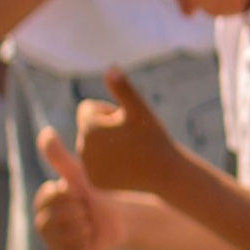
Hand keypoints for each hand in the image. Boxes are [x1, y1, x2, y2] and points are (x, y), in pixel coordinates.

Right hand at [32, 121, 106, 249]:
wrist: (117, 220)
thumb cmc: (96, 194)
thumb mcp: (79, 175)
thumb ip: (60, 157)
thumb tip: (45, 133)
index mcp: (41, 204)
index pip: (52, 197)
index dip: (72, 194)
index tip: (80, 195)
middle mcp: (41, 225)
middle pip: (58, 218)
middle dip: (80, 211)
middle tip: (87, 212)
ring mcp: (52, 245)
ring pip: (67, 234)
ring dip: (86, 226)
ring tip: (89, 223)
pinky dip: (89, 242)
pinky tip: (92, 238)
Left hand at [72, 68, 175, 196]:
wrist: (167, 174)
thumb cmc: (154, 138)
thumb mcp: (140, 109)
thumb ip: (122, 87)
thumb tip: (111, 67)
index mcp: (89, 127)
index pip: (88, 109)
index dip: (110, 112)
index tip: (127, 123)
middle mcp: (82, 148)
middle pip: (88, 127)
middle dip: (106, 129)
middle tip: (131, 140)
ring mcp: (88, 168)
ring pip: (92, 146)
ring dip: (107, 145)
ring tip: (131, 153)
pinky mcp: (95, 182)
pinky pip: (95, 164)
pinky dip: (108, 163)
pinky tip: (126, 167)